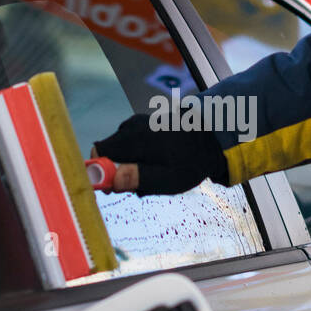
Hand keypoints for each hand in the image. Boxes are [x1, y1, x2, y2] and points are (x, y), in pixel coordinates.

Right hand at [92, 113, 229, 195]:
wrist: (212, 137)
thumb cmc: (189, 161)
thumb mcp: (166, 178)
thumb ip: (137, 178)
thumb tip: (111, 181)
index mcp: (132, 139)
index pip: (97, 153)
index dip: (100, 172)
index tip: (114, 186)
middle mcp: (129, 127)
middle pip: (107, 154)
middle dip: (117, 172)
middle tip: (140, 185)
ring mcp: (136, 124)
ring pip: (120, 150)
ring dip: (130, 166)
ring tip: (154, 174)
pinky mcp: (143, 125)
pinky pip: (131, 144)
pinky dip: (139, 156)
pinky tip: (157, 163)